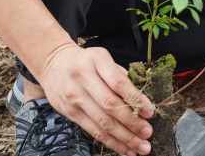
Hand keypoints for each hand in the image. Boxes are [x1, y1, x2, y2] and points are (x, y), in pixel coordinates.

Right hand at [37, 44, 153, 155]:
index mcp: (97, 60)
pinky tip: (124, 148)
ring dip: (123, 138)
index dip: (135, 99)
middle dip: (132, 122)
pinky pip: (93, 130)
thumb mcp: (103, 58)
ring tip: (140, 147)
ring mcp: (74, 97)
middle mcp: (83, 78)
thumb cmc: (86, 62)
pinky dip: (110, 142)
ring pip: (102, 122)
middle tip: (147, 133)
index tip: (149, 112)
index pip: (118, 82)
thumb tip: (141, 101)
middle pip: (110, 105)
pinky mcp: (70, 112)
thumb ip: (120, 76)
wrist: (54, 65)